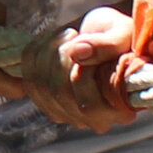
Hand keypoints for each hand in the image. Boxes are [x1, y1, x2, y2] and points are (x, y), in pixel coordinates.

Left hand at [32, 5, 143, 132]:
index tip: (89, 45)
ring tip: (69, 36)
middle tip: (77, 35)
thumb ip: (107, 44)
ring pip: (40, 86)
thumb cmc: (121, 35)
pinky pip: (28, 78)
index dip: (83, 73)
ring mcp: (69, 113)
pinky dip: (36, 53)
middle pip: (60, 94)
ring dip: (49, 52)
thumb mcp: (124, 32)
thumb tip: (78, 53)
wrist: (104, 34)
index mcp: (121, 109)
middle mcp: (95, 120)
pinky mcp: (47, 101)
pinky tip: (54, 42)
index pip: (88, 106)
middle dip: (63, 56)